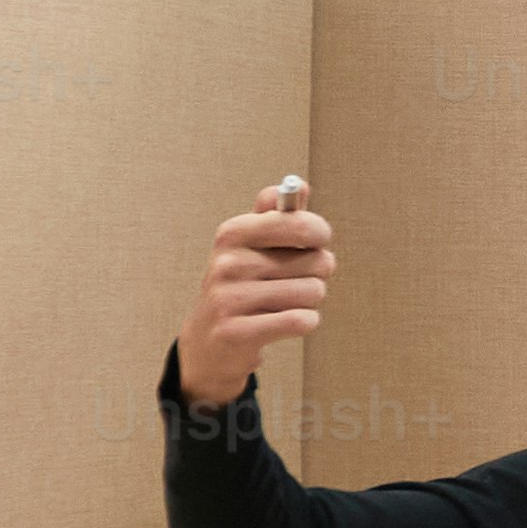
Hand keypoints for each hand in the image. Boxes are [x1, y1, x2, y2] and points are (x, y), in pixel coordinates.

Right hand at [176, 182, 331, 401]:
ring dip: (310, 301)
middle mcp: (228, 262)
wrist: (208, 342)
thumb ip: (277, 214)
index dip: (318, 232)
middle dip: (317, 274)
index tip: (317, 239)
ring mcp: (229, 298)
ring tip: (285, 304)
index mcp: (233, 234)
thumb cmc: (241, 286)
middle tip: (294, 281)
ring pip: (313, 292)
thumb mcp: (252, 245)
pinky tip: (285, 322)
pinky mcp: (237, 333)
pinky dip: (305, 322)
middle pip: (317, 261)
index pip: (298, 222)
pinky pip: (302, 320)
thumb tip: (298, 185)